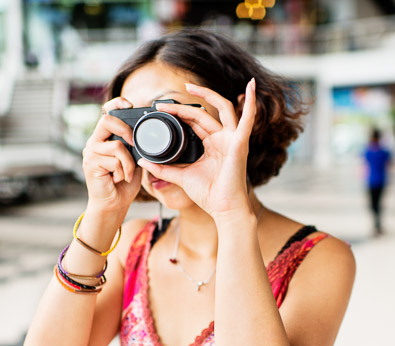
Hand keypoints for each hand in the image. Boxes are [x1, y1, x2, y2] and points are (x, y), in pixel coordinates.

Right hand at [82, 97, 142, 212]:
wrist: (113, 204)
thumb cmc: (123, 182)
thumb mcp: (133, 159)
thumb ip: (135, 146)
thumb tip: (148, 134)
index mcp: (105, 138)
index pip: (106, 112)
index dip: (116, 103)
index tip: (129, 104)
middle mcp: (95, 142)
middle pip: (107, 120)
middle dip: (126, 130)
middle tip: (134, 144)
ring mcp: (91, 152)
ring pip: (117, 146)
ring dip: (128, 162)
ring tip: (128, 173)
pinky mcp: (91, 164)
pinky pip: (114, 161)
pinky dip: (123, 171)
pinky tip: (119, 179)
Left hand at [137, 78, 256, 218]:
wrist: (223, 209)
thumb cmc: (209, 195)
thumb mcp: (181, 177)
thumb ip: (163, 168)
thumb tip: (144, 161)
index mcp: (212, 144)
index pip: (195, 121)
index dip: (179, 114)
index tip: (161, 111)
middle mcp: (224, 139)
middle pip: (204, 113)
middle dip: (183, 106)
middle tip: (163, 103)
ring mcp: (233, 139)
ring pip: (222, 108)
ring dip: (207, 95)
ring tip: (189, 86)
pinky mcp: (240, 144)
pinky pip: (248, 119)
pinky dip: (251, 102)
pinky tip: (251, 86)